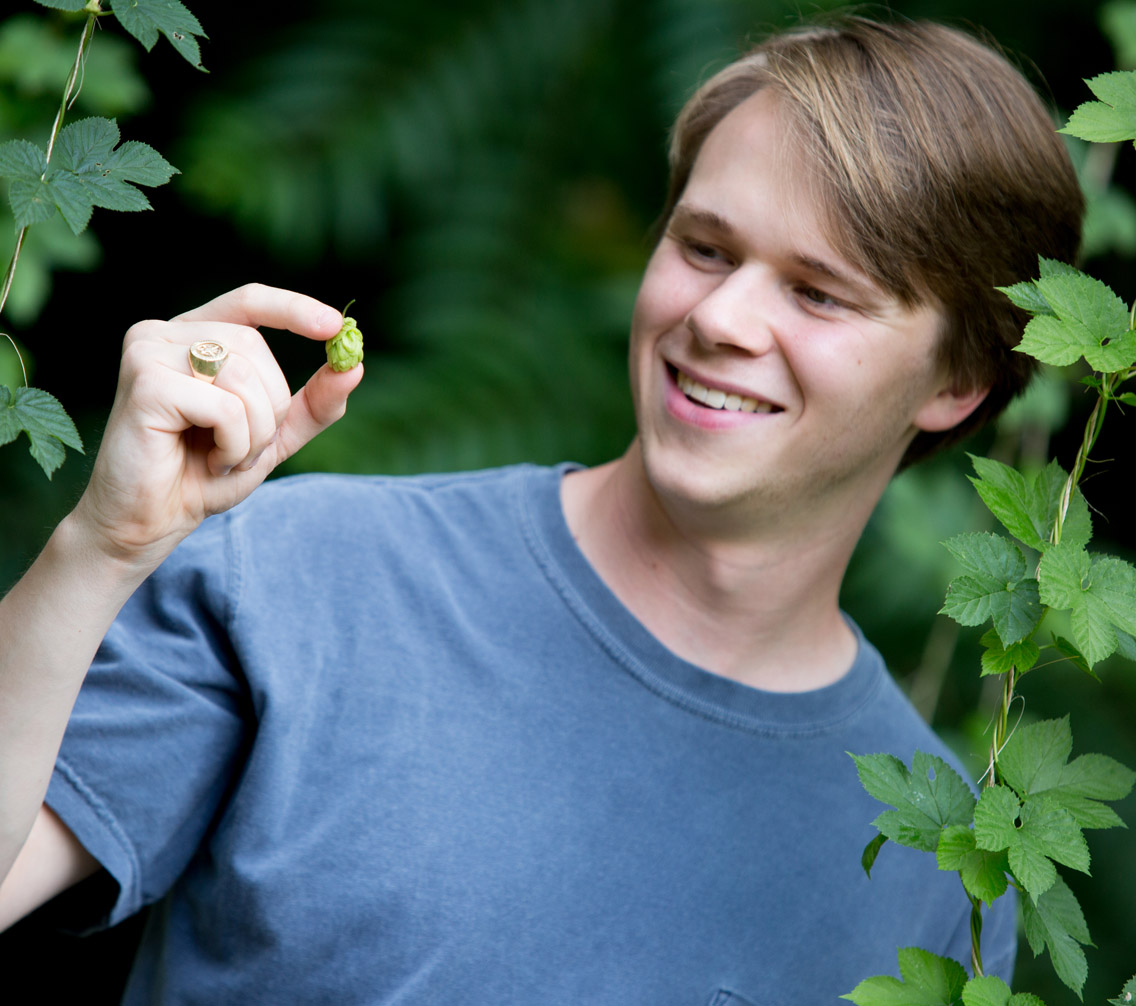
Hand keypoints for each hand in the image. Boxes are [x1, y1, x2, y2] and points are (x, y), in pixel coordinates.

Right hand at [71, 284, 362, 567]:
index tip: (337, 328)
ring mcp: (148, 353)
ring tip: (223, 456)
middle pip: (256, 347)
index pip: (249, 301)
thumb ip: (312, 404)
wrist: (149, 523)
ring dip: (253, 432)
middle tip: (244, 446)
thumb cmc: (202, 475)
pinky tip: (209, 461)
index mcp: (192, 337)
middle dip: (270, 407)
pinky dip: (234, 444)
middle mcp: (163, 334)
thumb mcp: (272, 436)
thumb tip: (355, 366)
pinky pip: (226, 407)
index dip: (294, 309)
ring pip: (244, 376)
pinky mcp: (145, 384)